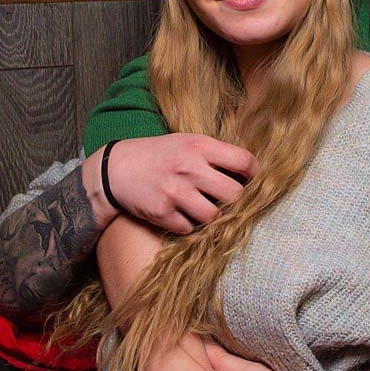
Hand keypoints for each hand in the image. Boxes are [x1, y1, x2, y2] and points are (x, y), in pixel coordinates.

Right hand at [93, 135, 257, 234]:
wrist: (115, 169)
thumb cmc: (159, 155)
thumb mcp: (187, 142)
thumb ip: (215, 154)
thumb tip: (250, 172)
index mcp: (199, 146)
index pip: (243, 161)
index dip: (253, 173)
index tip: (250, 180)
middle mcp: (189, 168)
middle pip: (234, 194)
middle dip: (234, 200)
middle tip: (227, 199)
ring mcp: (175, 192)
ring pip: (214, 216)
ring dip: (212, 216)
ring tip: (203, 207)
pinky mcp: (161, 212)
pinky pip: (190, 228)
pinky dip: (189, 225)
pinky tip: (182, 213)